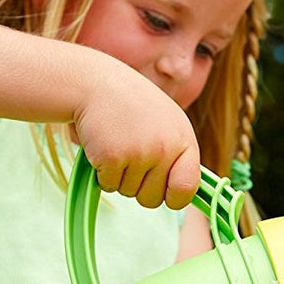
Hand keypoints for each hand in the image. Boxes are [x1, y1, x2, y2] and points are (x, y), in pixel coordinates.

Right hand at [73, 62, 200, 210]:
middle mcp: (165, 148)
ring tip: (118, 143)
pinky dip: (102, 173)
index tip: (165, 194)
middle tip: (131, 155)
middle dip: (139, 187)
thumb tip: (180, 197)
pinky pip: (108, 186)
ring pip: (128, 193)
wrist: (96, 84)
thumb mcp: (168, 125)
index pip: (187, 188)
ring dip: (119, 176)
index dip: (174, 198)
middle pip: (153, 199)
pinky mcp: (113, 157)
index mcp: (184, 140)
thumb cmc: (133, 107)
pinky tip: (104, 145)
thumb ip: (177, 157)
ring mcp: (140, 153)